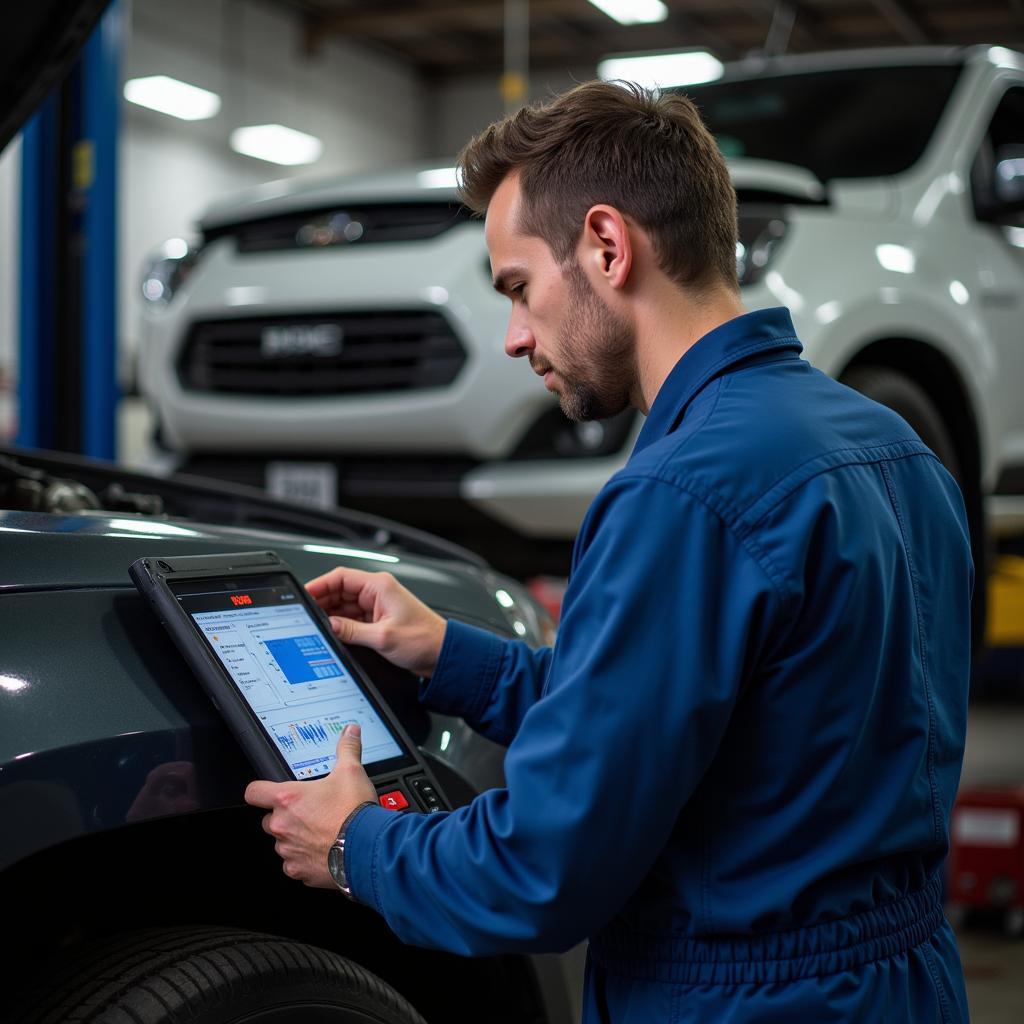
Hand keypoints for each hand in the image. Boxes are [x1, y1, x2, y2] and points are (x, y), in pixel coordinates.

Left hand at [244, 724, 376, 888]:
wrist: (366, 849)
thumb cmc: (353, 812)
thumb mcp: (351, 771)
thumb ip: (347, 749)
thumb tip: (349, 732)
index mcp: (288, 799)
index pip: (254, 792)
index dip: (260, 790)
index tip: (268, 791)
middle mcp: (282, 826)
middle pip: (270, 819)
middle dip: (286, 816)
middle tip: (310, 811)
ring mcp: (289, 851)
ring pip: (283, 843)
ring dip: (296, 838)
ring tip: (321, 831)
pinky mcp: (299, 871)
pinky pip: (295, 864)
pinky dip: (306, 859)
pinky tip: (324, 850)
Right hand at [305, 567, 446, 677]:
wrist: (442, 654)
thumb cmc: (425, 640)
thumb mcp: (383, 637)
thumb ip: (352, 630)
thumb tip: (329, 625)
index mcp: (380, 586)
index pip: (341, 577)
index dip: (320, 584)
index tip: (304, 593)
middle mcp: (378, 592)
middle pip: (340, 590)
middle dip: (322, 602)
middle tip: (305, 614)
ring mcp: (377, 606)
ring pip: (344, 605)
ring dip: (330, 615)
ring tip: (315, 626)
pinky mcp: (378, 620)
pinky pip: (352, 618)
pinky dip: (341, 624)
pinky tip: (332, 632)